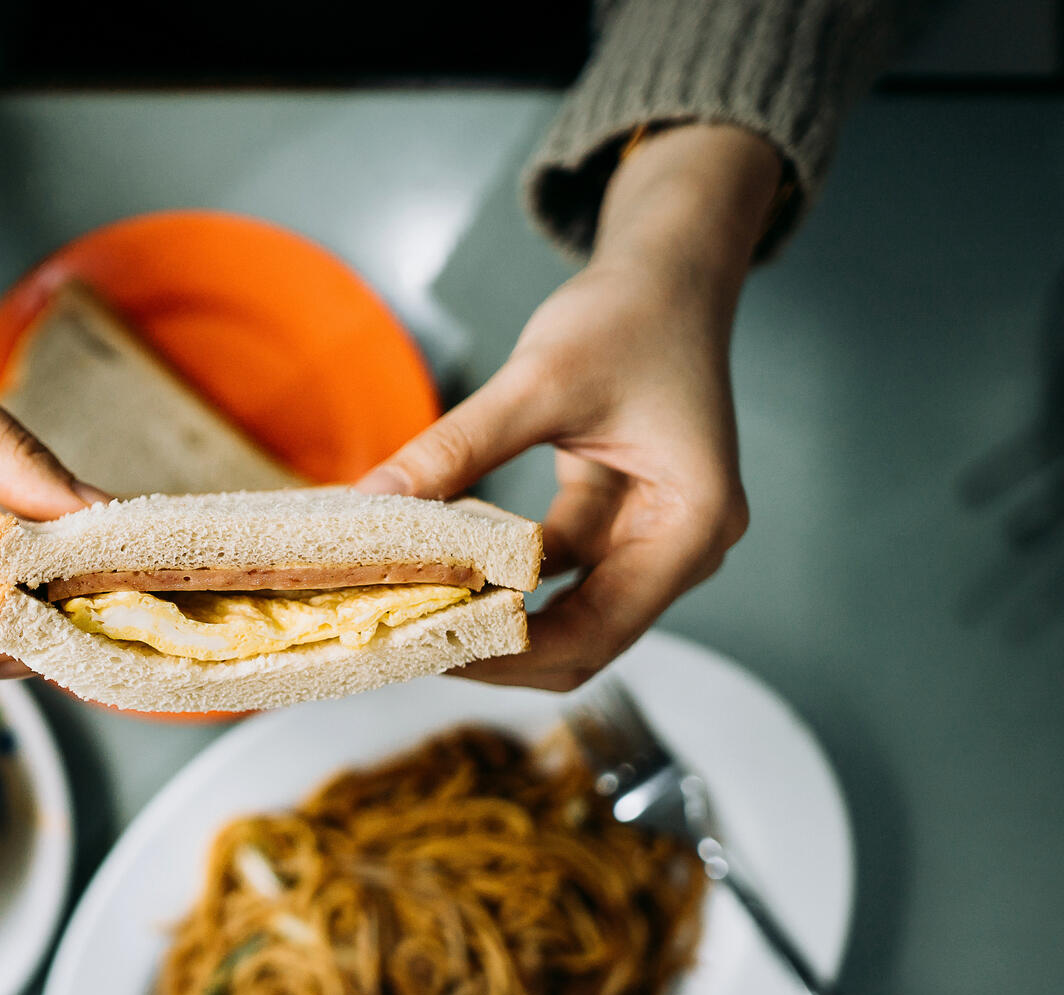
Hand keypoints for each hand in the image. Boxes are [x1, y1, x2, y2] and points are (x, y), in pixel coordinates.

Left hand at [357, 124, 782, 689]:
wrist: (667, 272)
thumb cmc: (627, 314)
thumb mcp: (536, 381)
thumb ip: (456, 448)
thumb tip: (372, 501)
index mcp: (692, 525)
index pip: (595, 632)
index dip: (508, 654)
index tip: (428, 648)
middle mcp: (684, 548)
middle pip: (584, 641)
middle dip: (496, 649)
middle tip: (405, 643)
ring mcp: (653, 540)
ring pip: (565, 616)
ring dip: (493, 618)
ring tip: (410, 616)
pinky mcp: (618, 522)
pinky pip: (552, 573)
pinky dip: (499, 578)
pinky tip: (436, 571)